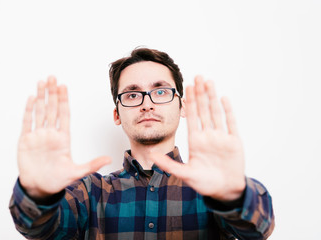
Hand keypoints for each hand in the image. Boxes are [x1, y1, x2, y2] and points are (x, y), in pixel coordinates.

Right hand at [17, 76, 110, 199]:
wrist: (39, 188)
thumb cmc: (57, 180)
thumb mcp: (76, 173)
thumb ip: (92, 165)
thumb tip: (109, 159)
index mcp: (63, 138)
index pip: (64, 114)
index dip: (63, 100)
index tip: (64, 87)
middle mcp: (51, 134)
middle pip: (52, 108)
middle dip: (52, 93)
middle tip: (53, 77)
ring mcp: (38, 136)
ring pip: (40, 111)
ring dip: (41, 97)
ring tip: (42, 82)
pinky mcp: (26, 141)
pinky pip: (27, 122)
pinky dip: (29, 110)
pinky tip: (32, 98)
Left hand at [151, 76, 245, 201]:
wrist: (225, 191)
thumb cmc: (205, 184)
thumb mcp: (185, 174)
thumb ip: (169, 165)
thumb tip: (151, 157)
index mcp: (196, 141)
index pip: (192, 116)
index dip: (190, 102)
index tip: (187, 87)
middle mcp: (208, 136)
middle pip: (203, 110)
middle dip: (200, 93)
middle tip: (198, 76)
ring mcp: (221, 137)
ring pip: (216, 112)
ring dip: (212, 97)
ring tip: (209, 82)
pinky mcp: (234, 142)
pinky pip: (230, 123)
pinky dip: (228, 110)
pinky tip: (223, 98)